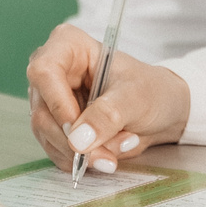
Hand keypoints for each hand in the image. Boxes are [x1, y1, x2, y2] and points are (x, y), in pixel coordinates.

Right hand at [24, 23, 190, 173]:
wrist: (161, 109)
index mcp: (68, 46)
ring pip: (49, 136)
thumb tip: (78, 139)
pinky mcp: (56, 128)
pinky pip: (58, 151)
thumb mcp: (136, 97)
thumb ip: (108, 115)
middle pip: (44, 112)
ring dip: (85, 153)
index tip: (78, 132)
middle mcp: (53, 73)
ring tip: (121, 146)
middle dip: (77, 140)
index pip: (44, 72)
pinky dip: (84, 160)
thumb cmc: (150, 90)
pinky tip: (110, 153)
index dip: (57, 104)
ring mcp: (51, 102)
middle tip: (110, 154)